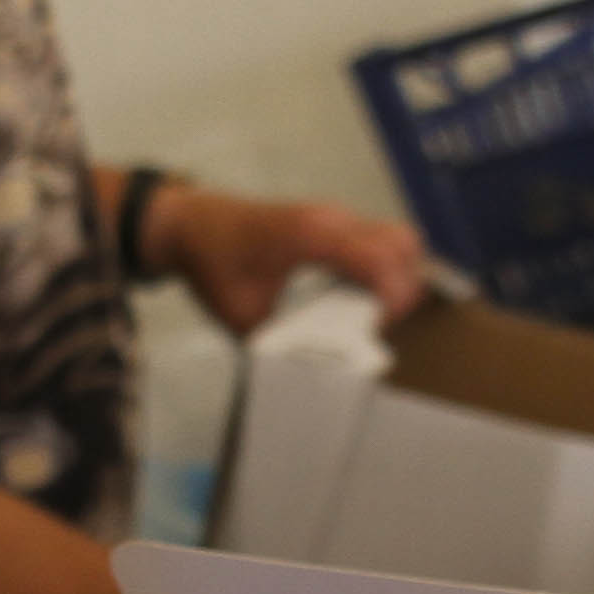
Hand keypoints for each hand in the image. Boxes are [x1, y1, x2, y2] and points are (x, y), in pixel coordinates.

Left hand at [145, 180, 430, 333]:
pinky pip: (378, 242)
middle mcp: (334, 219)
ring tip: (371, 315)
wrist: (190, 226)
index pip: (379, 259)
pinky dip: (383, 270)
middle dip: (404, 289)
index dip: (394, 299)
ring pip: (396, 240)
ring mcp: (337, 217)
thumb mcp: (241, 317)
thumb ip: (280, 347)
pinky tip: (357, 300)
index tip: (379, 332)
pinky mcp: (336, 224)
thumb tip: (312, 376)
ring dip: (397, 278)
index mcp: (312, 236)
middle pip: (402, 244)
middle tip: (377, 325)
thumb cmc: (213, 265)